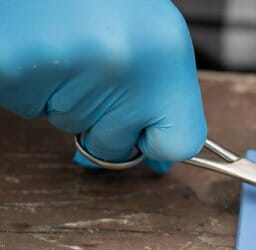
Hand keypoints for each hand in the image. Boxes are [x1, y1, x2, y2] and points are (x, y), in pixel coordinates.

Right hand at [0, 0, 205, 171]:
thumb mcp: (148, 27)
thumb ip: (161, 90)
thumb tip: (162, 158)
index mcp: (167, 49)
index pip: (181, 142)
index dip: (158, 142)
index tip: (147, 131)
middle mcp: (124, 61)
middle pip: (114, 141)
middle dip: (101, 117)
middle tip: (89, 64)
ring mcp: (68, 66)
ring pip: (67, 123)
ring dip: (62, 96)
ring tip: (59, 43)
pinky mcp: (14, 68)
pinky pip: (25, 105)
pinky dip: (26, 84)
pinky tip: (33, 44)